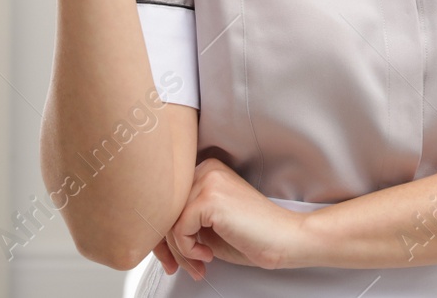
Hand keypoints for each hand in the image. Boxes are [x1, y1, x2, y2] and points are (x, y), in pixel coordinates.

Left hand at [165, 159, 314, 276]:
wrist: (283, 239)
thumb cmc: (253, 235)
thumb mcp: (209, 225)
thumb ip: (184, 220)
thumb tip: (153, 234)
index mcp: (207, 170)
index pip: (167, 201)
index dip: (164, 235)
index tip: (170, 256)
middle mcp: (206, 169)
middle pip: (164, 210)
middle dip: (167, 246)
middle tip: (177, 266)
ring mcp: (208, 181)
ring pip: (168, 222)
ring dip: (180, 252)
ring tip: (198, 263)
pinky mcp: (210, 198)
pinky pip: (179, 230)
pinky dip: (188, 250)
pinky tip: (207, 254)